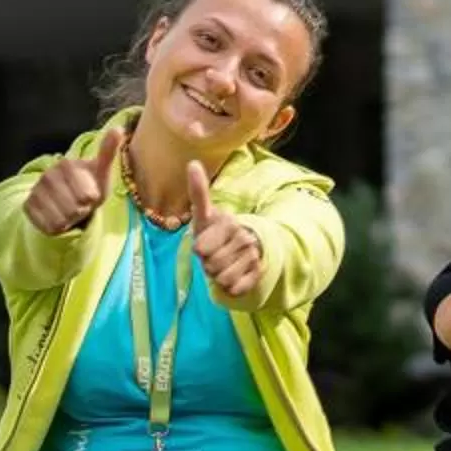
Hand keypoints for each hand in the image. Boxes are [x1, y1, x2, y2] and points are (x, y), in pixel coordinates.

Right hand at [24, 128, 121, 234]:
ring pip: (61, 219)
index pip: (87, 196)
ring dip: (70, 220)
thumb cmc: (90, 186)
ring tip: (70, 210)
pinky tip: (58, 216)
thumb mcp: (102, 171)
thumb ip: (108, 151)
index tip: (90, 194)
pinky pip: (48, 226)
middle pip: (74, 208)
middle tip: (80, 204)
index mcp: (66, 164)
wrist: (68, 201)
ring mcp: (35, 191)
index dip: (92, 200)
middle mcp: (47, 175)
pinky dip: (58, 227)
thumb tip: (118, 129)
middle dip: (81, 210)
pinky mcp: (27, 206)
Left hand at [189, 164, 265, 298]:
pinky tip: (234, 274)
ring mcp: (254, 256)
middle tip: (215, 255)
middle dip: (208, 264)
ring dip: (218, 275)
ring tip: (224, 264)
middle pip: (211, 265)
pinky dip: (231, 286)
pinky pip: (235, 288)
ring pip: (223, 278)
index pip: (201, 248)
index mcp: (230, 222)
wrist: (246, 248)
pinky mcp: (258, 274)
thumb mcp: (205, 215)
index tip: (204, 243)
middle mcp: (245, 237)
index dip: (200, 249)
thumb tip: (192, 162)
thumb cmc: (216, 232)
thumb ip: (198, 191)